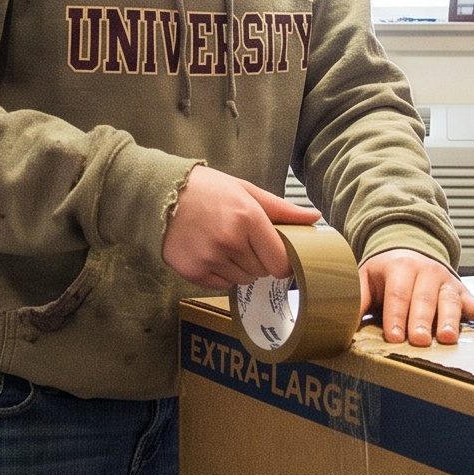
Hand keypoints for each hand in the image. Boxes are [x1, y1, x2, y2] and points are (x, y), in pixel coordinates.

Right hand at [161, 166, 316, 290]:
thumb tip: (314, 217)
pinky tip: (209, 252)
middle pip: (262, 271)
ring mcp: (210, 259)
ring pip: (243, 280)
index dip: (282, 262)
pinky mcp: (193, 273)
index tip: (277, 255)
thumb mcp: (245, 190)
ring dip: (240, 267)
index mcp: (247, 218)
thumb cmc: (205, 189)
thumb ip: (281, 209)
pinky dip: (221, 274)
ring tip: (223, 244)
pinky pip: (222, 285)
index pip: (280, 261)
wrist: (159, 194)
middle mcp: (230, 241)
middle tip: (243, 240)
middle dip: (258, 259)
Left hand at [360, 250, 473, 347]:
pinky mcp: (462, 292)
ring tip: (448, 338)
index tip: (395, 336)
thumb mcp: (366, 278)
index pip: (397, 295)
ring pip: (449, 302)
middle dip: (422, 321)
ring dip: (450, 320)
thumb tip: (337, 322)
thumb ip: (356, 298)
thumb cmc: (386, 274)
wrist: (410, 249)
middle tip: (420, 340)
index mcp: (399, 268)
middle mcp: (426, 272)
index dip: (396, 316)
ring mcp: (446, 282)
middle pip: (424, 300)